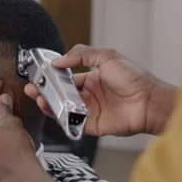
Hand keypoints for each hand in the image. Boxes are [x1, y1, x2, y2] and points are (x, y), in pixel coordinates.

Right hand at [24, 44, 176, 135]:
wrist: (148, 101)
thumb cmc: (134, 79)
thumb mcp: (108, 57)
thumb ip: (83, 55)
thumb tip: (60, 60)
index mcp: (93, 79)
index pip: (68, 78)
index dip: (54, 77)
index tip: (42, 74)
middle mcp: (90, 96)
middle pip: (62, 95)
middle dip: (47, 91)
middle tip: (33, 88)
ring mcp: (90, 111)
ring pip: (64, 109)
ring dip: (50, 104)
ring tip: (38, 98)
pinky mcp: (92, 125)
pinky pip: (72, 123)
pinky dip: (60, 118)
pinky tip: (51, 111)